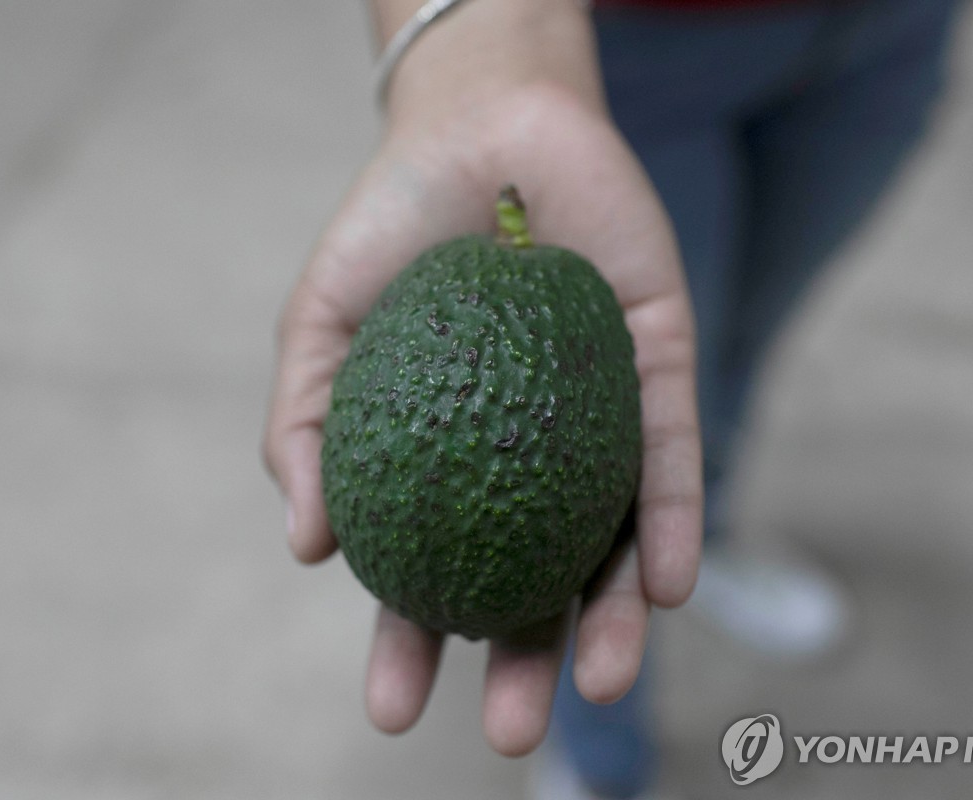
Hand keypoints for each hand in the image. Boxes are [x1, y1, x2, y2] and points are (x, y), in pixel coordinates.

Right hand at [264, 0, 702, 757]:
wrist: (478, 125)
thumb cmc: (390, 225)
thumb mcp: (317, 325)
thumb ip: (302, 424)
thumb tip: (306, 546)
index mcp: (445, 459)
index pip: (429, 573)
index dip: (408, 646)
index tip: (391, 710)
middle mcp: (527, 457)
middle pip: (529, 583)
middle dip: (520, 665)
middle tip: (507, 733)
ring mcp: (597, 422)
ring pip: (611, 542)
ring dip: (610, 621)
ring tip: (600, 682)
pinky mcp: (660, 371)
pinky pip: (671, 458)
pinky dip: (670, 521)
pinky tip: (662, 584)